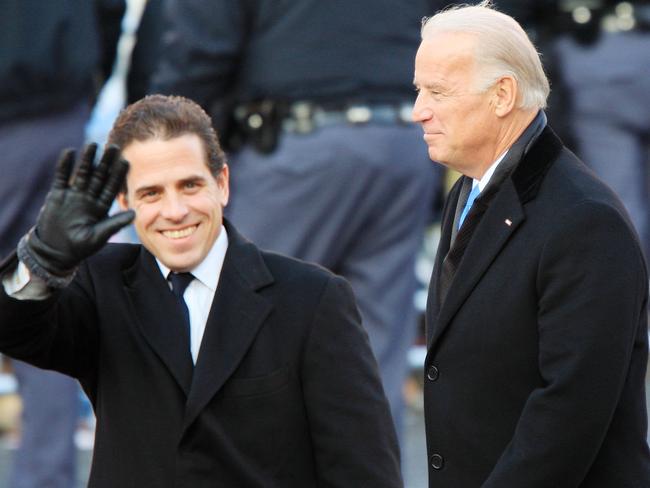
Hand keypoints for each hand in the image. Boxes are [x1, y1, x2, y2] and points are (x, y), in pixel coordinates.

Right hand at [17, 144, 134, 286]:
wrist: (55, 251)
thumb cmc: (80, 247)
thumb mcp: (99, 235)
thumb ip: (115, 224)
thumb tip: (134, 214)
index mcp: (101, 207)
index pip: (112, 187)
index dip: (118, 175)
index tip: (126, 161)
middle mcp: (89, 198)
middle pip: (99, 177)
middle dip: (106, 162)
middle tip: (114, 147)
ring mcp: (73, 195)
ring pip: (82, 174)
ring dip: (87, 160)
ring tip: (93, 145)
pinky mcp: (57, 195)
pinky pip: (62, 177)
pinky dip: (65, 165)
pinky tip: (69, 152)